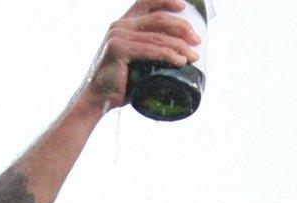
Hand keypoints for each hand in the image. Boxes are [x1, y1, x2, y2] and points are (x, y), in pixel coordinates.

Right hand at [77, 0, 202, 113]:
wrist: (98, 99)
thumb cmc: (121, 83)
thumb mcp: (137, 60)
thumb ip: (150, 50)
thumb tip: (181, 52)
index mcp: (123, 24)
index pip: (145, 2)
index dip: (165, 1)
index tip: (184, 6)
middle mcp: (119, 26)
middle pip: (157, 19)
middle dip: (182, 27)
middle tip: (197, 40)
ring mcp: (118, 36)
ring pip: (157, 37)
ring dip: (180, 46)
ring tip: (194, 56)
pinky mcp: (118, 49)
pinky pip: (150, 50)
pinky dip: (168, 56)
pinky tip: (181, 61)